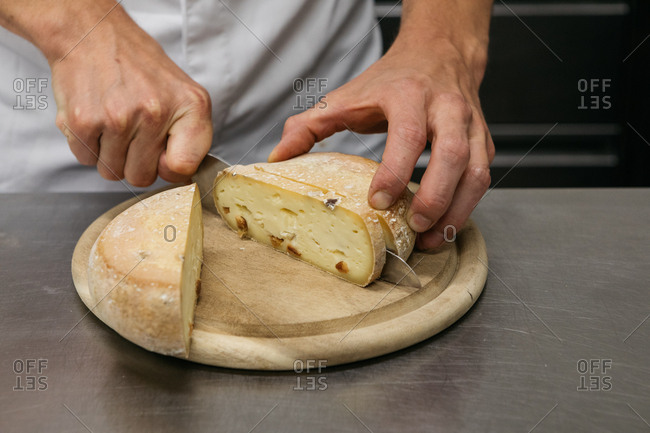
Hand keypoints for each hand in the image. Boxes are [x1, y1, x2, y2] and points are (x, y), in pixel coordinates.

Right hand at [50, 6, 211, 185]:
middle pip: (142, 177)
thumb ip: (192, 138)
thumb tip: (179, 175)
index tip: (161, 154)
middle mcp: (155, 112)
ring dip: (110, 153)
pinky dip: (88, 145)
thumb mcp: (186, 95)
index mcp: (190, 107)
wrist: (93, 35)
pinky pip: (86, 159)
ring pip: (112, 172)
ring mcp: (117, 118)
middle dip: (135, 161)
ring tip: (114, 122)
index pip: (183, 168)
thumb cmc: (141, 70)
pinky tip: (95, 118)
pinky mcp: (83, 121)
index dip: (168, 168)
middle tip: (132, 132)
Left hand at [269, 38, 493, 249]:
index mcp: (408, 96)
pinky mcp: (483, 142)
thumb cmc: (392, 80)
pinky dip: (466, 207)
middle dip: (436, 197)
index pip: (407, 136)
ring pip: (477, 172)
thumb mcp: (347, 96)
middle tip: (414, 226)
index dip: (395, 172)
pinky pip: (483, 178)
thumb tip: (279, 157)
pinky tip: (443, 226)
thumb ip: (309, 125)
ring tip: (431, 238)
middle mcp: (446, 109)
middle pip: (453, 155)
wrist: (438, 53)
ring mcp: (471, 126)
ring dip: (456, 211)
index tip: (378, 201)